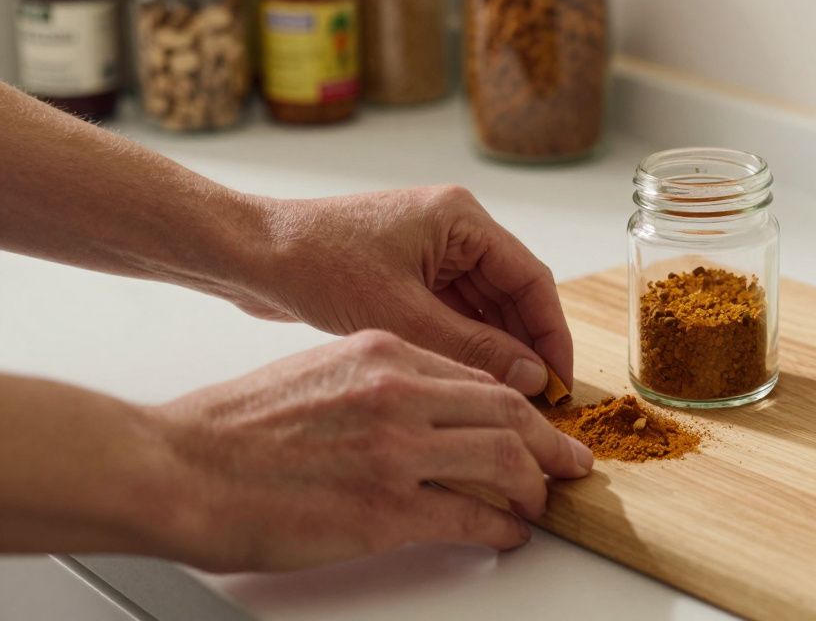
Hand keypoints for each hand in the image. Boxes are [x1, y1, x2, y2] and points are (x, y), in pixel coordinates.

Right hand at [152, 330, 592, 571]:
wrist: (175, 467)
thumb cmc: (232, 429)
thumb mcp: (319, 373)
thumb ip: (378, 382)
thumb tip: (423, 410)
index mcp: (382, 351)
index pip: (478, 376)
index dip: (520, 406)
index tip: (535, 424)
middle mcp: (399, 391)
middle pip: (507, 412)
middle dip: (549, 442)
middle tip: (570, 461)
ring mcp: (396, 449)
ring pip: (504, 458)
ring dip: (535, 484)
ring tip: (543, 501)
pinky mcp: (385, 507)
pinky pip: (472, 515)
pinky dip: (501, 525)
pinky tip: (508, 532)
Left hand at [235, 185, 570, 395]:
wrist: (247, 255)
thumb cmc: (315, 265)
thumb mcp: (402, 314)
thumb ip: (473, 348)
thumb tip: (532, 378)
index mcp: (461, 218)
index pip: (531, 279)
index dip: (552, 333)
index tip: (563, 381)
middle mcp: (453, 229)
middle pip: (512, 294)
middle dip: (527, 347)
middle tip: (542, 400)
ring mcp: (429, 252)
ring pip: (484, 308)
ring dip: (497, 350)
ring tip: (510, 400)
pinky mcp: (406, 275)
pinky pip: (453, 313)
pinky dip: (466, 347)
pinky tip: (472, 384)